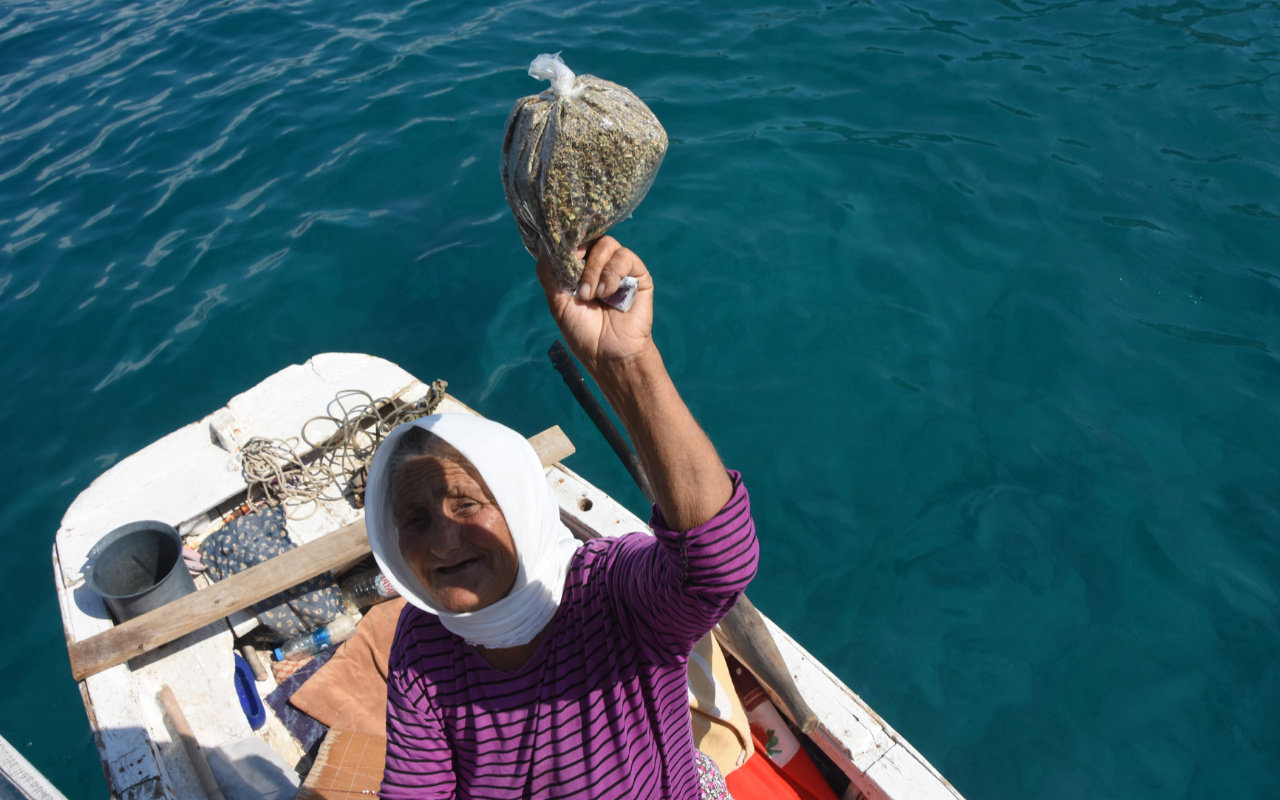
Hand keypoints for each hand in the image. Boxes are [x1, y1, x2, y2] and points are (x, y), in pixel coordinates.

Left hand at [536, 236, 655, 374]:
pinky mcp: (638, 275)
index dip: (567, 241)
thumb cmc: (583, 332)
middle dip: (580, 258)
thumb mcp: (557, 302)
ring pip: (607, 244)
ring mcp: (620, 269)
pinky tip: (608, 294)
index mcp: (581, 270)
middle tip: (578, 287)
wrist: (608, 355)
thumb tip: (542, 241)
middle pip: (590, 238)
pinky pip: (625, 257)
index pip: (574, 241)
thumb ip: (548, 272)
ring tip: (592, 295)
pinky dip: (612, 273)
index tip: (560, 252)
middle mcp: (601, 266)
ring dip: (595, 269)